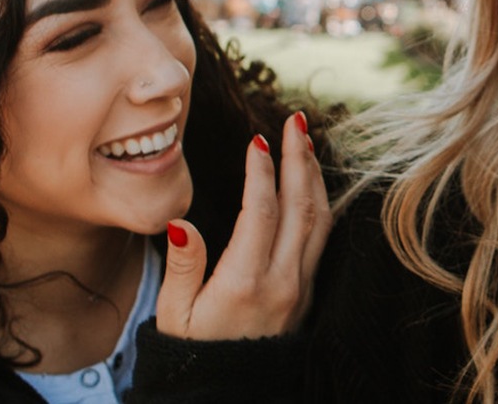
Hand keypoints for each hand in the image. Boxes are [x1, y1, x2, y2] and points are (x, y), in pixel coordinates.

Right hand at [156, 112, 329, 338]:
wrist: (228, 394)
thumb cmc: (193, 353)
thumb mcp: (175, 315)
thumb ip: (183, 266)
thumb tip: (181, 223)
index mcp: (244, 282)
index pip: (260, 211)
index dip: (260, 171)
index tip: (257, 139)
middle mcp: (281, 281)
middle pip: (300, 207)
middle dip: (299, 158)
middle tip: (295, 121)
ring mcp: (300, 288)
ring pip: (319, 221)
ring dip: (314, 177)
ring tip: (305, 143)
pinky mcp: (307, 294)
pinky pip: (322, 239)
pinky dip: (320, 204)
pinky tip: (312, 185)